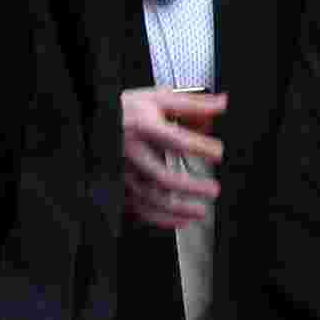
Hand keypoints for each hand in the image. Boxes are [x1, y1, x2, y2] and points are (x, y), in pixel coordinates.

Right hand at [121, 86, 224, 229]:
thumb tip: (221, 103)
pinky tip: (181, 220)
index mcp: (145, 127)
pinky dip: (161, 218)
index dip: (200, 147)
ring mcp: (125, 171)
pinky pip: (140, 207)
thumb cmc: (129, 110)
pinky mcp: (122, 185)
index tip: (218, 153)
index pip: (176, 140)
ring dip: (178, 208)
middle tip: (213, 190)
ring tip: (201, 211)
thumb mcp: (158, 99)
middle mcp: (133, 151)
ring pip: (151, 197)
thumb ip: (191, 105)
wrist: (98, 120)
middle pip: (162, 176)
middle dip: (190, 187)